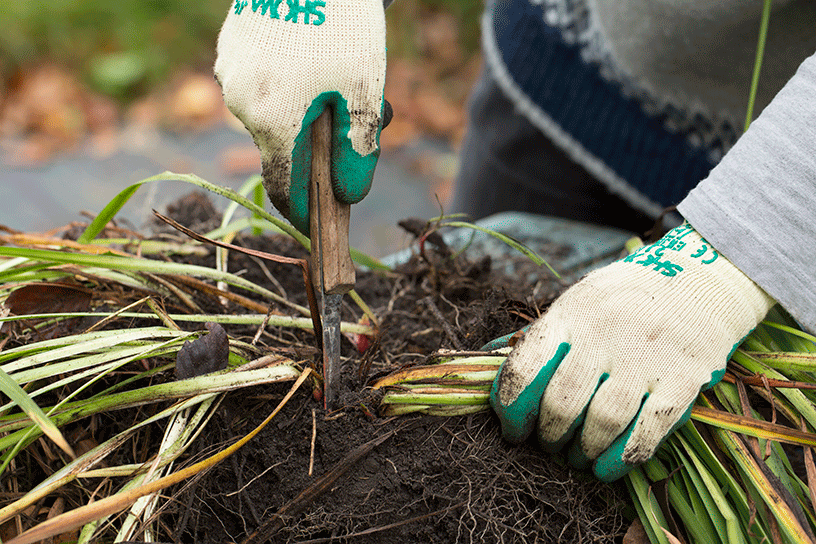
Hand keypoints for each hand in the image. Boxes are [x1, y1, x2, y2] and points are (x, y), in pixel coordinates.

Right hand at [215, 0, 386, 232]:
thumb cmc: (343, 27)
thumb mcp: (363, 94)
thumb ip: (356, 153)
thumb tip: (348, 197)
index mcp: (273, 122)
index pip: (285, 191)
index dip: (307, 214)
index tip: (324, 227)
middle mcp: (242, 103)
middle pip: (285, 147)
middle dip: (325, 146)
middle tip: (372, 117)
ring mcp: (231, 73)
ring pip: (275, 114)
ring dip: (311, 112)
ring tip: (349, 76)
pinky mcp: (231, 48)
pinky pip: (264, 85)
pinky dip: (294, 86)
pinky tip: (320, 55)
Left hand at [490, 222, 773, 480]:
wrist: (699, 280)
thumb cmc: (623, 299)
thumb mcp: (578, 302)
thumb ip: (540, 337)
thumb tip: (486, 361)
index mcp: (571, 315)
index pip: (525, 369)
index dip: (511, 409)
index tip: (512, 429)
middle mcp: (607, 335)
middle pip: (563, 403)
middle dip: (549, 435)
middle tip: (549, 444)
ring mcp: (647, 358)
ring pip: (603, 422)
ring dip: (583, 450)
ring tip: (578, 455)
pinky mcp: (684, 379)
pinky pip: (649, 430)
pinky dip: (623, 456)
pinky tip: (608, 466)